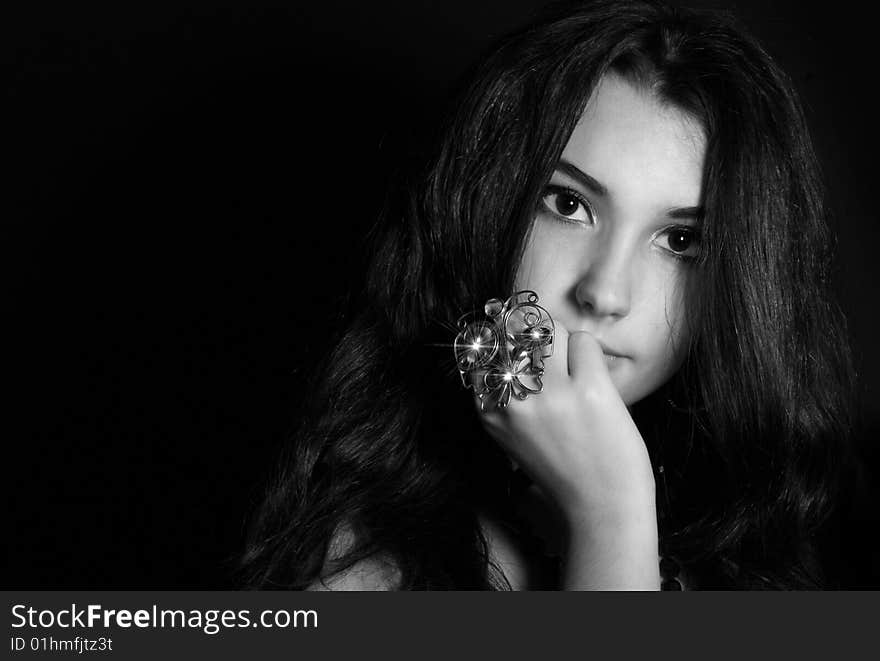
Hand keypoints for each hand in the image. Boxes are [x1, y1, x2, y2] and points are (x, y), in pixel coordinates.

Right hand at [475, 327, 655, 529]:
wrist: (601, 507)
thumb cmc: (563, 468)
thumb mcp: (513, 434)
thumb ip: (505, 394)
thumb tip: (512, 337)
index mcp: (490, 411)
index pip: (486, 348)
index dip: (507, 341)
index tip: (523, 352)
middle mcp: (515, 400)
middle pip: (517, 332)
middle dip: (537, 338)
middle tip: (555, 363)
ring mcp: (551, 394)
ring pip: (551, 330)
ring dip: (566, 343)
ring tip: (575, 374)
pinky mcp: (589, 389)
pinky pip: (584, 341)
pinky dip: (591, 356)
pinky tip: (594, 384)